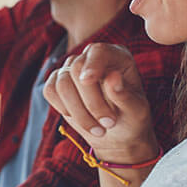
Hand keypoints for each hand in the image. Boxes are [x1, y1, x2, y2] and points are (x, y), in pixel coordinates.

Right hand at [42, 43, 159, 165]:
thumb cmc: (131, 119)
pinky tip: (81, 120)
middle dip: (90, 101)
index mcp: (117, 57)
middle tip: (108, 123)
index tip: (88, 80)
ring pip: (62, 83)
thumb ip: (125, 95)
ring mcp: (72, 70)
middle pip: (76, 68)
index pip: (98, 51)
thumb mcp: (136, 110)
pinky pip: (50, 91)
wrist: (117, 135)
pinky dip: (63, 108)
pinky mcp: (57, 83)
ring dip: (78, 111)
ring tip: (98, 130)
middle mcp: (92, 59)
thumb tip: (113, 77)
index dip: (92, 64)